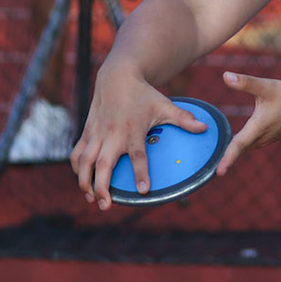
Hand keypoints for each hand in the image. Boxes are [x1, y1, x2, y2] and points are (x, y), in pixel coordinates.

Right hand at [69, 67, 206, 209]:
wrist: (117, 76)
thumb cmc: (143, 94)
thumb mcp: (165, 105)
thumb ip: (183, 118)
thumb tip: (204, 128)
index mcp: (133, 130)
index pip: (138, 155)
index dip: (140, 173)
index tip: (144, 191)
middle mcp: (113, 134)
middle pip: (103, 163)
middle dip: (101, 186)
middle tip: (105, 205)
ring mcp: (97, 133)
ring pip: (84, 161)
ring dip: (85, 181)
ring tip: (91, 199)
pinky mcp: (87, 132)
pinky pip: (77, 153)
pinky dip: (76, 168)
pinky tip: (82, 182)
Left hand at [215, 70, 280, 176]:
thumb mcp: (268, 86)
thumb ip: (246, 82)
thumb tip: (225, 75)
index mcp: (259, 127)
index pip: (240, 144)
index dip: (228, 157)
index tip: (219, 172)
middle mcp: (260, 138)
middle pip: (238, 150)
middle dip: (223, 158)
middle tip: (207, 170)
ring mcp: (263, 140)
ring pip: (242, 149)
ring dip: (229, 153)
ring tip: (211, 159)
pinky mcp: (265, 138)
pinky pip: (247, 146)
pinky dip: (236, 148)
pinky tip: (226, 145)